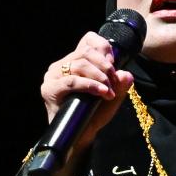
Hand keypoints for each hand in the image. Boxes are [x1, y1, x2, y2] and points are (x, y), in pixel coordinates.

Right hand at [40, 31, 134, 157]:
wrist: (80, 136)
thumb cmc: (94, 114)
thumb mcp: (112, 95)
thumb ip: (119, 83)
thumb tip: (126, 74)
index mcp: (74, 61)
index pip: (88, 40)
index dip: (103, 47)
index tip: (114, 63)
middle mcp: (61, 65)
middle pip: (86, 52)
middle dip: (106, 66)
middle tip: (114, 82)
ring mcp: (53, 76)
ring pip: (80, 65)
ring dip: (100, 77)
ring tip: (109, 91)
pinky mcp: (49, 89)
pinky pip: (72, 81)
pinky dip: (90, 85)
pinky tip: (102, 92)